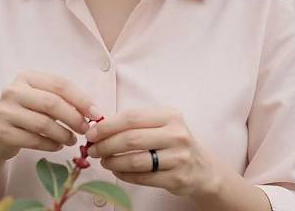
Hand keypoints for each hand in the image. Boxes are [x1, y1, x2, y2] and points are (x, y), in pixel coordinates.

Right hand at [0, 71, 98, 161]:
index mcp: (26, 77)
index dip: (81, 99)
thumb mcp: (40, 100)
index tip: (96, 113)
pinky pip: (34, 140)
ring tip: (72, 140)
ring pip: (44, 123)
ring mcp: (6, 111)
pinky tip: (58, 146)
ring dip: (64, 134)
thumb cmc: (24, 115)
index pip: (59, 84)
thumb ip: (61, 100)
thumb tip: (92, 111)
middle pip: (52, 103)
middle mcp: (13, 90)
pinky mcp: (2, 132)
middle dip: (74, 117)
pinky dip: (51, 145)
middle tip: (86, 130)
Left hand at [84, 106, 220, 197]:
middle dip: (106, 144)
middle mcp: (176, 135)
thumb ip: (135, 122)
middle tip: (92, 149)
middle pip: (131, 139)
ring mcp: (178, 158)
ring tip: (103, 160)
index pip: (131, 118)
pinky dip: (124, 174)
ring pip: (135, 160)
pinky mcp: (177, 179)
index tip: (92, 132)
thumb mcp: (161, 123)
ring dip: (113, 161)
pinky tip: (116, 170)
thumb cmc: (173, 140)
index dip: (108, 126)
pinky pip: (142, 177)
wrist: (202, 167)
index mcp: (169, 115)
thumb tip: (100, 126)